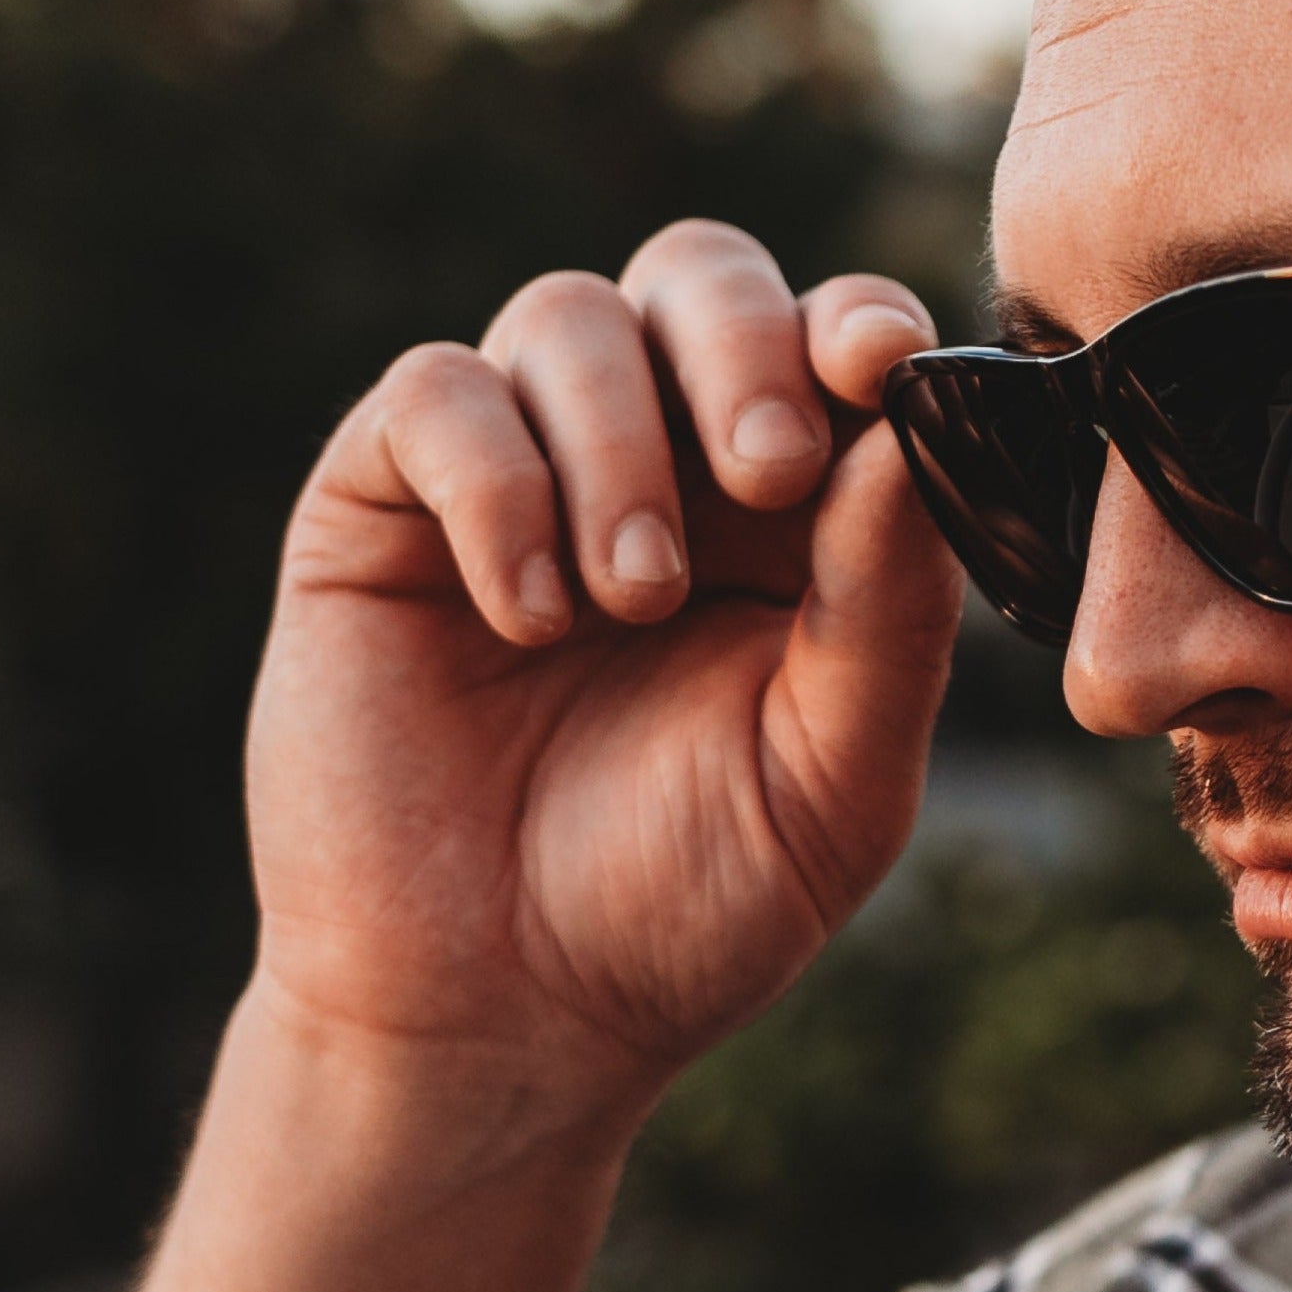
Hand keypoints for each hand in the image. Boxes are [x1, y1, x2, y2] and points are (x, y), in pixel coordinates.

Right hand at [245, 220, 964, 1122]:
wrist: (503, 1016)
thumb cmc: (689, 902)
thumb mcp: (836, 775)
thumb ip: (887, 611)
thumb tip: (910, 429)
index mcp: (796, 514)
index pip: (835, 346)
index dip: (861, 326)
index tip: (882, 366)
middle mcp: (661, 463)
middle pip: (702, 275)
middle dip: (743, 346)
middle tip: (767, 473)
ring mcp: (518, 471)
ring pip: (570, 316)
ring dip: (620, 444)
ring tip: (633, 598)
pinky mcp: (382, 507)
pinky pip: (435, 392)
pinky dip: (497, 482)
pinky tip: (532, 614)